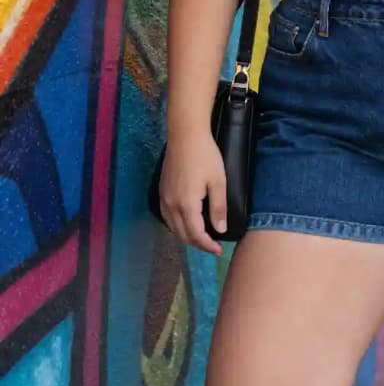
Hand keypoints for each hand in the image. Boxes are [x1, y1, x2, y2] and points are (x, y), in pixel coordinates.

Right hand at [159, 130, 227, 255]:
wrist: (185, 135)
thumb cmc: (205, 156)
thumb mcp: (218, 181)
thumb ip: (218, 208)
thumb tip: (219, 230)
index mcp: (186, 204)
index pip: (196, 234)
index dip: (207, 246)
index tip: (219, 251)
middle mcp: (171, 204)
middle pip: (182, 234)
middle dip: (197, 244)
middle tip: (212, 247)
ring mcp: (164, 198)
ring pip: (173, 227)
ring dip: (186, 236)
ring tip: (201, 239)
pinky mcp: (161, 191)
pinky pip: (167, 217)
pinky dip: (176, 226)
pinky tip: (185, 224)